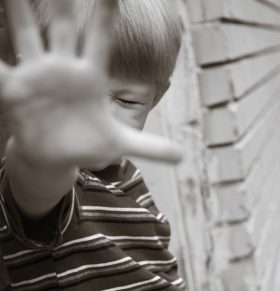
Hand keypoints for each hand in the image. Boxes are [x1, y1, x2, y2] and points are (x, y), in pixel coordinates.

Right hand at [1, 0, 181, 168]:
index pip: (100, 37)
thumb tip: (183, 156)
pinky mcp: (16, 92)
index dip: (105, 11)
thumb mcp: (120, 145)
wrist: (56, 157)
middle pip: (63, 24)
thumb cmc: (87, 145)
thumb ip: (150, 147)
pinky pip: (0, 70)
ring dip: (17, 10)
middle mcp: (63, 68)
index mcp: (90, 76)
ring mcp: (38, 76)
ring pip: (27, 35)